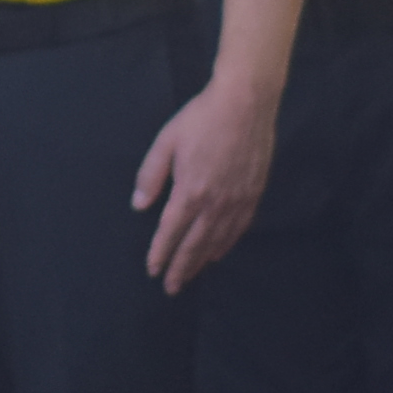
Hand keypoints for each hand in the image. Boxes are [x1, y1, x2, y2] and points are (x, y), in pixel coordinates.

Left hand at [132, 76, 276, 291]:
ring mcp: (237, 201)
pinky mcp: (253, 194)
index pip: (171, 232)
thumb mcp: (166, 142)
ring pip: (218, 241)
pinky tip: (218, 253)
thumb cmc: (201, 119)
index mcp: (190, 191)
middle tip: (171, 288)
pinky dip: (226, 244)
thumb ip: (151, 175)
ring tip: (191, 275)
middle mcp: (215, 203)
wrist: (246, 104)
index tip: (153, 270)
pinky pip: (238, 229)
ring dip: (202, 261)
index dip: (160, 253)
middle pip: (195, 244)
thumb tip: (139, 206)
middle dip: (181, 268)